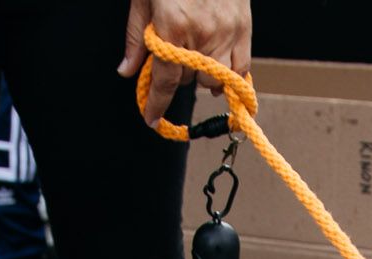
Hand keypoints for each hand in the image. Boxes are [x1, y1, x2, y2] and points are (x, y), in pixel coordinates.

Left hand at [118, 0, 252, 129]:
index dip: (156, 103)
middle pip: (189, 79)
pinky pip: (242, 68)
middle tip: (172, 63)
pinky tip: (219, 74)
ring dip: (202, 78)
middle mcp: (202, 34)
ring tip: (195, 65)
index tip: (151, 119)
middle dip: (177, 77)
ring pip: (215, 78)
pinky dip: (231, 77)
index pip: (165, 80)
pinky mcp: (244, 27)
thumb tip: (127, 71)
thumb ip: (135, 37)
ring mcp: (227, 32)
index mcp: (173, 27)